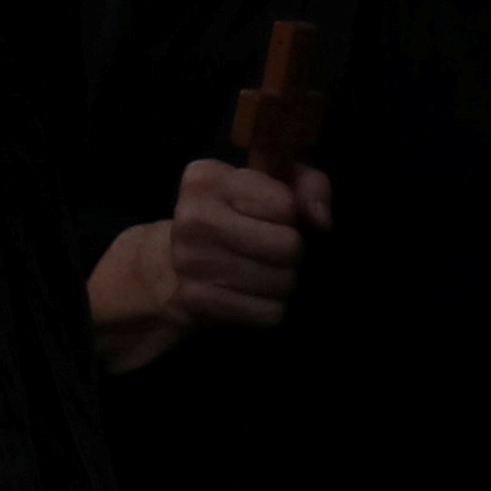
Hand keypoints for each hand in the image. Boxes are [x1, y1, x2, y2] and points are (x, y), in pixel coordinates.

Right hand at [86, 161, 326, 371]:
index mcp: (207, 178)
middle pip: (289, 245)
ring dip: (281, 282)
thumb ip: (307, 185)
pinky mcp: (200, 301)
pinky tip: (249, 296)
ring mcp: (194, 261)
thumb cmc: (229, 219)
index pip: (286, 203)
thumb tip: (322, 220)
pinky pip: (269, 313)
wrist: (167, 269)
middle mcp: (195, 216)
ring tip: (259, 273)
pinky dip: (268, 308)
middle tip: (268, 250)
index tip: (269, 217)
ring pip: (283, 282)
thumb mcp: (263, 187)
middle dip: (289, 252)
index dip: (288, 214)